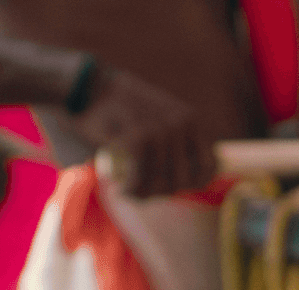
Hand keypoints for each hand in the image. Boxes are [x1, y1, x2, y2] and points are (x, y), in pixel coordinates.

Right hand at [67, 67, 217, 197]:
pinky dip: (132, 188)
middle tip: (143, 189)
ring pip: (162, 181)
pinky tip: (123, 189)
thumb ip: (180, 147)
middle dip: (162, 191)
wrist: (88, 88)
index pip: (210, 168)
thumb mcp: (161, 122)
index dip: (192, 184)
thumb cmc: (124, 114)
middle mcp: (183, 122)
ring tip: (130, 190)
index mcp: (193, 120)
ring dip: (144, 193)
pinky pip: (141, 177)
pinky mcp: (138, 135)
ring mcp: (162, 128)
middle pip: (183, 180)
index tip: (169, 185)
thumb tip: (193, 181)